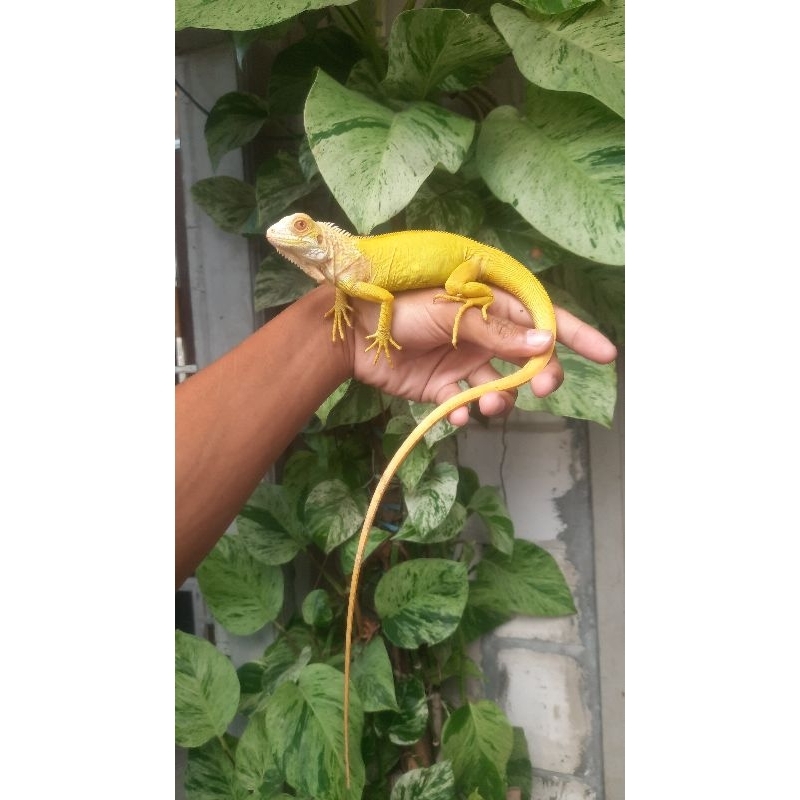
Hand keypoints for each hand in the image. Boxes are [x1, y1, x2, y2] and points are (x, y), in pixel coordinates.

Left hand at [347, 287, 616, 425]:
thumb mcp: (455, 311)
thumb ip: (500, 332)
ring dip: (503, 399)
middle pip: (528, 359)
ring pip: (501, 387)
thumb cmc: (402, 306)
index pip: (542, 318)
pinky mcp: (441, 388)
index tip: (606, 354)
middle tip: (543, 389)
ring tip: (489, 404)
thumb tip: (547, 345)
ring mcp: (463, 362)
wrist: (353, 333)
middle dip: (541, 376)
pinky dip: (468, 413)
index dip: (575, 334)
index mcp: (490, 306)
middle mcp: (483, 335)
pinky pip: (467, 405)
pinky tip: (460, 414)